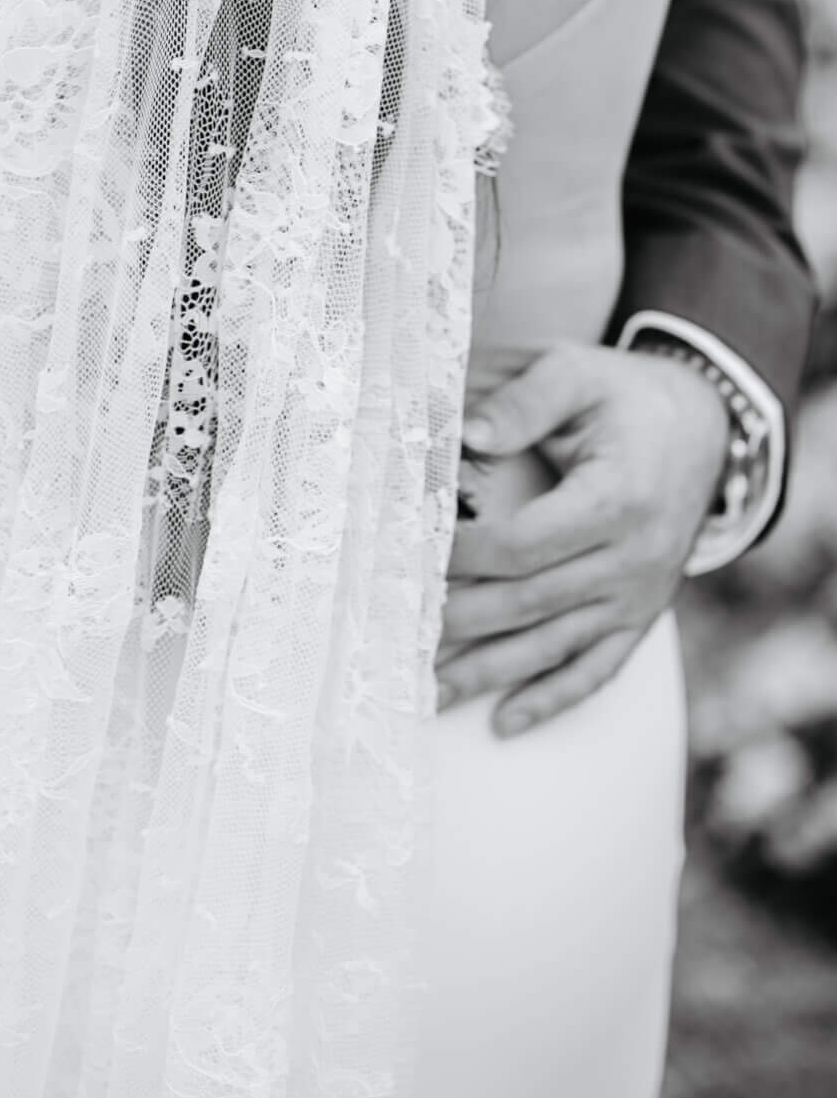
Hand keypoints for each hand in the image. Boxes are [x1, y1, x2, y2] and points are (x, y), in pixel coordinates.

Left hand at [438, 341, 728, 735]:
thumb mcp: (577, 373)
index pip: (524, 544)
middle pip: (530, 603)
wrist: (703, 427)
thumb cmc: (624, 397)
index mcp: (617, 500)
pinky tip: (505, 723)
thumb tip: (466, 433)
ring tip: (428, 693)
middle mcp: (633, 560)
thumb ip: (523, 402)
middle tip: (394, 634)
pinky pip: (598, 669)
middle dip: (458, 622)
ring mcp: (640, 596)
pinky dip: (552, 700)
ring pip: (555, 647)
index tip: (408, 555)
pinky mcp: (642, 616)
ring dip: (490, 674)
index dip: (463, 555)